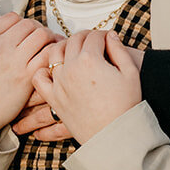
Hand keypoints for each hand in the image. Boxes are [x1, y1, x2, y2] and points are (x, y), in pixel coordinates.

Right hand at [0, 13, 62, 147]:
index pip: (13, 18)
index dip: (22, 22)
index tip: (26, 31)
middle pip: (29, 24)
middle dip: (38, 29)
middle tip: (42, 37)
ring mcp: (14, 61)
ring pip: (42, 35)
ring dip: (49, 38)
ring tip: (51, 45)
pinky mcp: (26, 77)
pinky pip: (47, 55)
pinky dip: (53, 53)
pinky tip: (53, 58)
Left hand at [33, 30, 142, 144]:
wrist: (117, 135)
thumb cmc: (126, 106)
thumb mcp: (130, 73)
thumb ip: (119, 49)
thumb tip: (110, 35)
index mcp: (90, 60)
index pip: (93, 37)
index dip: (101, 34)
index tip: (105, 38)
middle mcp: (71, 69)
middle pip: (72, 41)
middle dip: (82, 37)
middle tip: (90, 41)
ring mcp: (60, 84)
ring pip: (52, 55)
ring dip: (61, 48)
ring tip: (70, 50)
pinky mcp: (55, 100)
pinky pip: (39, 81)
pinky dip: (41, 73)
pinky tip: (51, 70)